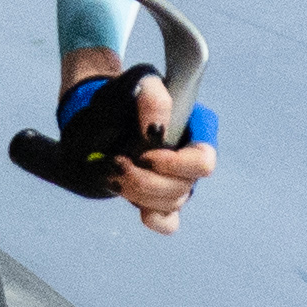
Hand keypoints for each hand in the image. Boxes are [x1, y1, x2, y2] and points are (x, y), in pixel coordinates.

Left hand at [59, 65, 217, 234]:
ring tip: (113, 173)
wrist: (102, 116)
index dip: (176, 165)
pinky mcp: (161, 199)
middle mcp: (191, 160)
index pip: (204, 161)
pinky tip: (138, 206)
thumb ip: (154, 101)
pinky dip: (153, 217)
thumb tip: (156, 131)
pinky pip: (167, 222)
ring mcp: (178, 182)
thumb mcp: (142, 84)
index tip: (145, 155)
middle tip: (118, 164)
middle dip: (146, 181)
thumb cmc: (128, 96)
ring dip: (139, 193)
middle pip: (184, 187)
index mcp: (197, 131)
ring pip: (172, 203)